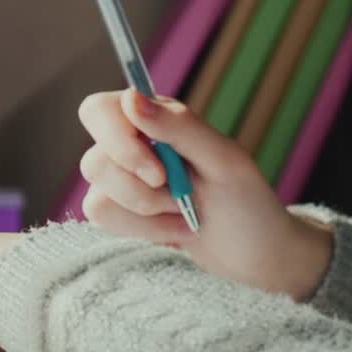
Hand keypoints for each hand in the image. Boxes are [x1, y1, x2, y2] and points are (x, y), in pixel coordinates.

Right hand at [77, 87, 332, 299]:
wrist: (257, 254)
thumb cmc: (248, 202)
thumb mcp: (223, 160)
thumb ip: (178, 126)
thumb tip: (131, 98)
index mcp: (156, 117)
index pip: (99, 111)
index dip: (116, 140)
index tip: (158, 171)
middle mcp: (133, 143)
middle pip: (94, 160)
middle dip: (138, 190)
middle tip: (180, 195)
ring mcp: (123, 179)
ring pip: (97, 195)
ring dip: (147, 212)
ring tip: (183, 211)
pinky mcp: (121, 211)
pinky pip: (102, 218)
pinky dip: (144, 229)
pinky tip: (174, 228)